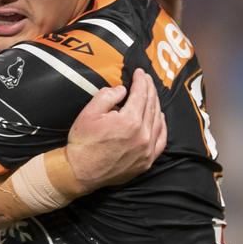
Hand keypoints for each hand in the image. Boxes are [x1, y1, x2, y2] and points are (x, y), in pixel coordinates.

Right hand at [66, 69, 166, 189]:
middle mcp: (143, 135)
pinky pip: (161, 140)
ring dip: (156, 104)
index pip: (141, 94)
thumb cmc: (83, 142)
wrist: (80, 171)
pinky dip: (162, 126)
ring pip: (158, 121)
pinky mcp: (146, 161)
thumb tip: (123, 90)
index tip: (139, 72)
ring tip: (151, 94)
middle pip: (151, 105)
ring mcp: (147, 150)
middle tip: (146, 78)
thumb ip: (107, 96)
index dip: (141, 81)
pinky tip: (159, 117)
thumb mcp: (89, 112)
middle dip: (149, 89)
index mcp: (130, 121)